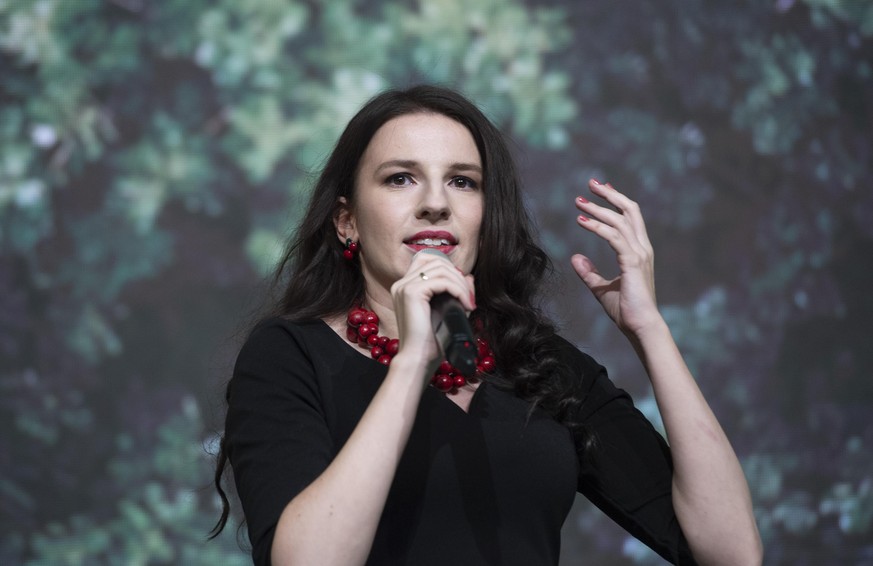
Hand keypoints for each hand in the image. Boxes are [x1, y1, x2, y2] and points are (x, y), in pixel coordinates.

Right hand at [390, 251, 475, 371]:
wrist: (418, 360)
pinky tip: (465, 305)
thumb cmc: (431, 341)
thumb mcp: (448, 311)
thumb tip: (468, 276)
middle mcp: (401, 284)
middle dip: (458, 277)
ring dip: (460, 284)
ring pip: (441, 269)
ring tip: (468, 302)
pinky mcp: (411, 293)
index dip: (449, 270)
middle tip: (469, 298)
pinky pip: (442, 281)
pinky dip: (458, 290)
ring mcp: (404, 287)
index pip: (428, 261)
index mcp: (405, 287)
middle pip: (436, 261)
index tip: (462, 291)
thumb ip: (457, 292)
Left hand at [570, 179, 662, 336]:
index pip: (630, 217)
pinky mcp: (632, 262)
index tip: (600, 188)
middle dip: (610, 194)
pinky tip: (582, 222)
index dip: (616, 200)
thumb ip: (589, 273)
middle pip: (629, 210)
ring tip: (579, 202)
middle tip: (590, 183)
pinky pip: (613, 237)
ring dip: (597, 209)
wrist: (641, 327)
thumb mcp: (601, 289)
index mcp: (639, 251)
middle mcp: (642, 248)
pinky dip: (597, 227)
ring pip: (619, 221)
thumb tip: (575, 258)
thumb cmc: (626, 311)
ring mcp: (639, 254)